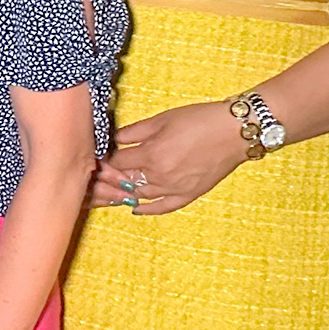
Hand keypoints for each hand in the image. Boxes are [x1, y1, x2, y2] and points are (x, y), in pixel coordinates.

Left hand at [90, 102, 245, 214]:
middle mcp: (159, 176)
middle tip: (93, 181)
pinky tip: (135, 209)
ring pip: (139, 196)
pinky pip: (163, 207)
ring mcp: (174, 188)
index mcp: (150, 154)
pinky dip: (147, 210)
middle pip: (124, 182)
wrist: (235, 131)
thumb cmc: (200, 120)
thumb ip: (135, 131)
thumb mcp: (162, 119)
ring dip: (122, 195)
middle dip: (107, 180)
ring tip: (107, 194)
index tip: (95, 159)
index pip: (116, 162)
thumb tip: (114, 139)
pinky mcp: (188, 194)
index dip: (103, 160)